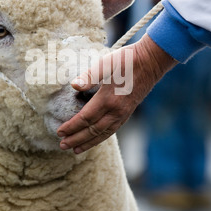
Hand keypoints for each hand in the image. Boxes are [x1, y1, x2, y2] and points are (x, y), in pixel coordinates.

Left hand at [57, 34, 177, 153]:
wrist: (151, 61)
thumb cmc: (127, 60)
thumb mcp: (106, 64)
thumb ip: (90, 76)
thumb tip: (74, 86)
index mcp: (108, 100)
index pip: (85, 119)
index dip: (71, 127)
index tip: (59, 132)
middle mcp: (116, 111)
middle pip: (92, 131)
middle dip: (76, 139)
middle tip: (63, 146)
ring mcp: (123, 114)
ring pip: (103, 134)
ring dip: (88, 143)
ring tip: (76, 150)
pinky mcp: (128, 112)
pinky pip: (112, 130)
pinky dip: (101, 138)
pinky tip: (95, 139)